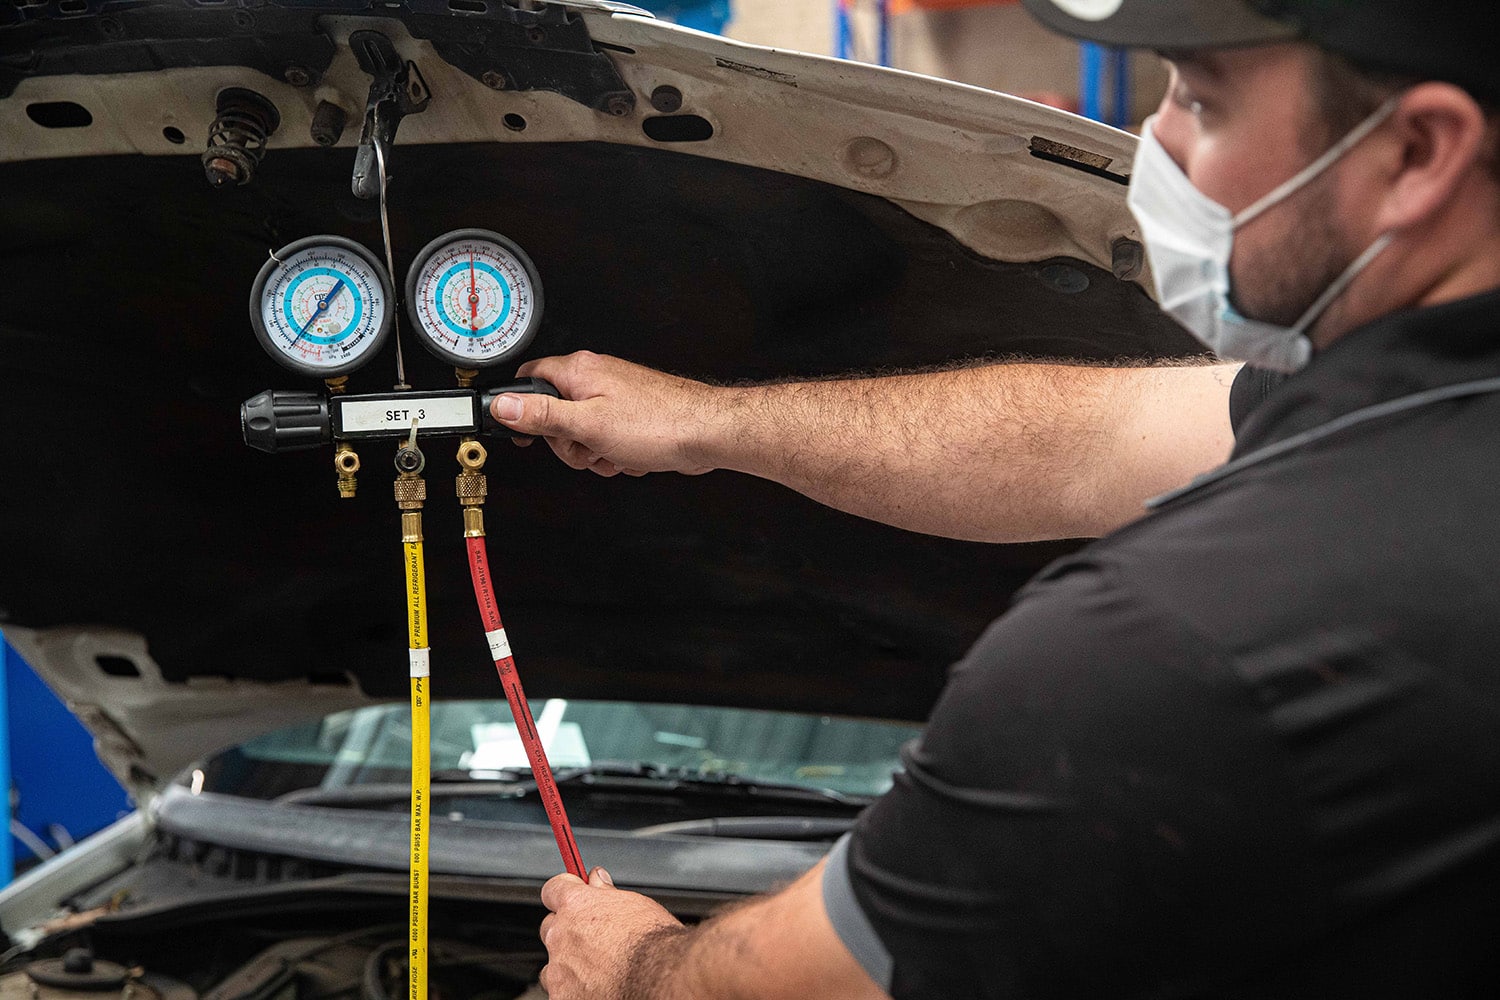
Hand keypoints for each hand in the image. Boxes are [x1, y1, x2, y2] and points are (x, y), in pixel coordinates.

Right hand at [489, 352, 720, 476]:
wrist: (706, 433)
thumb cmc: (659, 423)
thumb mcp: (586, 424)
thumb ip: (541, 414)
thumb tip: (503, 405)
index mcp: (579, 370)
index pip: (528, 379)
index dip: (520, 408)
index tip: (523, 431)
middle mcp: (596, 377)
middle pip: (554, 414)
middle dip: (568, 443)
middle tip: (585, 448)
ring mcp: (614, 397)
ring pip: (581, 433)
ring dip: (594, 453)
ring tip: (613, 453)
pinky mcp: (630, 415)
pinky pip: (606, 440)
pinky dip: (615, 454)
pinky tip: (630, 455)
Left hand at [539, 866, 683, 999]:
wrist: (659, 980)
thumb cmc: (653, 943)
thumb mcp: (634, 904)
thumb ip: (607, 892)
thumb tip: (597, 879)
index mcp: (576, 905)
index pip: (553, 890)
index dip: (564, 892)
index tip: (573, 895)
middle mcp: (561, 935)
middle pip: (551, 927)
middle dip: (567, 931)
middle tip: (595, 939)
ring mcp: (559, 969)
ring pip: (554, 965)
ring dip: (570, 965)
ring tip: (600, 971)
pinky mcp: (562, 997)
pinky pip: (560, 992)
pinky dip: (575, 991)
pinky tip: (599, 989)